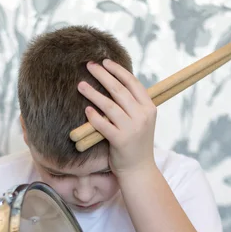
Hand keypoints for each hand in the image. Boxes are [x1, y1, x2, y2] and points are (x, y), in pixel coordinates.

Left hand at [77, 59, 156, 180]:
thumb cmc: (136, 144)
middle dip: (103, 75)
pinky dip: (94, 116)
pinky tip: (86, 110)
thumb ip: (132, 105)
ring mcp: (132, 128)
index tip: (105, 61)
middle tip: (89, 66)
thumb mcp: (141, 121)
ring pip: (109, 105)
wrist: (139, 170)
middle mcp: (142, 116)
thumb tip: (115, 83)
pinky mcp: (120, 141)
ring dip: (93, 93)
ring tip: (80, 85)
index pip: (133, 83)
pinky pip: (103, 125)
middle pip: (119, 90)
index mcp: (149, 107)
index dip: (118, 71)